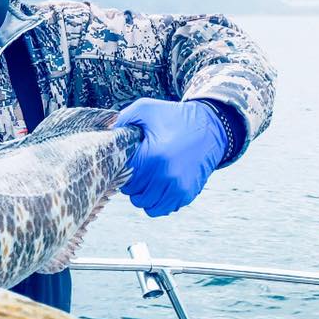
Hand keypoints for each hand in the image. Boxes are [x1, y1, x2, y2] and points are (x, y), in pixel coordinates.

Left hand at [114, 98, 227, 216]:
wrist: (211, 128)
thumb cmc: (174, 118)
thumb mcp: (146, 109)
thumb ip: (122, 119)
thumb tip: (107, 136)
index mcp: (153, 155)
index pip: (123, 174)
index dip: (121, 167)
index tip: (129, 159)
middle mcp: (165, 175)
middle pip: (131, 191)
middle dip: (131, 180)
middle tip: (139, 167)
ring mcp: (177, 187)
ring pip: (143, 203)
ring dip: (141, 193)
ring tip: (147, 178)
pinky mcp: (186, 194)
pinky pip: (160, 209)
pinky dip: (155, 201)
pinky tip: (157, 187)